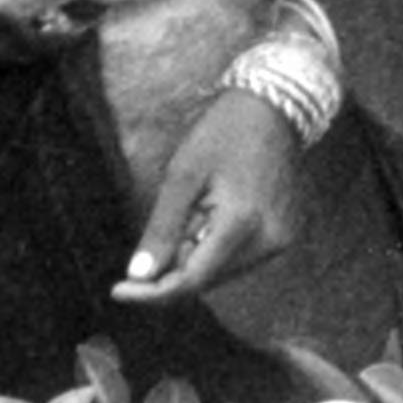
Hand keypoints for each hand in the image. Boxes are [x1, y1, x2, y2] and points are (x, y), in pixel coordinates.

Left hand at [115, 89, 306, 308]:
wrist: (274, 109)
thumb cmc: (224, 133)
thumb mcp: (182, 176)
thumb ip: (162, 231)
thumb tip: (139, 276)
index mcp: (243, 224)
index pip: (192, 280)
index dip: (152, 293)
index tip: (118, 290)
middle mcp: (268, 241)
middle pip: (207, 280)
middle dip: (173, 268)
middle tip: (160, 230)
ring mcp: (281, 241)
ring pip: (221, 272)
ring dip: (194, 256)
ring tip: (193, 210)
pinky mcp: (284, 236)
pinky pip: (238, 258)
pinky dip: (213, 247)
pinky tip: (210, 214)